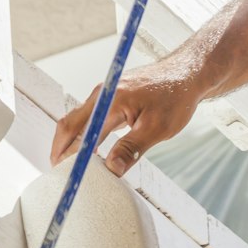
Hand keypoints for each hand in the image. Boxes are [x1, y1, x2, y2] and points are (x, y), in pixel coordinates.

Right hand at [50, 49, 204, 177]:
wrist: (187, 74)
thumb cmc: (175, 97)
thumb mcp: (156, 128)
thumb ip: (132, 148)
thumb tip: (112, 169)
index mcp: (110, 100)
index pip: (78, 128)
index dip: (66, 151)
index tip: (61, 171)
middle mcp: (103, 94)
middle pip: (72, 123)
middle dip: (62, 148)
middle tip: (60, 173)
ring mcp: (106, 95)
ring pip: (81, 120)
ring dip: (74, 142)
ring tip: (72, 166)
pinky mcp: (113, 98)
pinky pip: (93, 118)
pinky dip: (87, 135)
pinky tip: (91, 151)